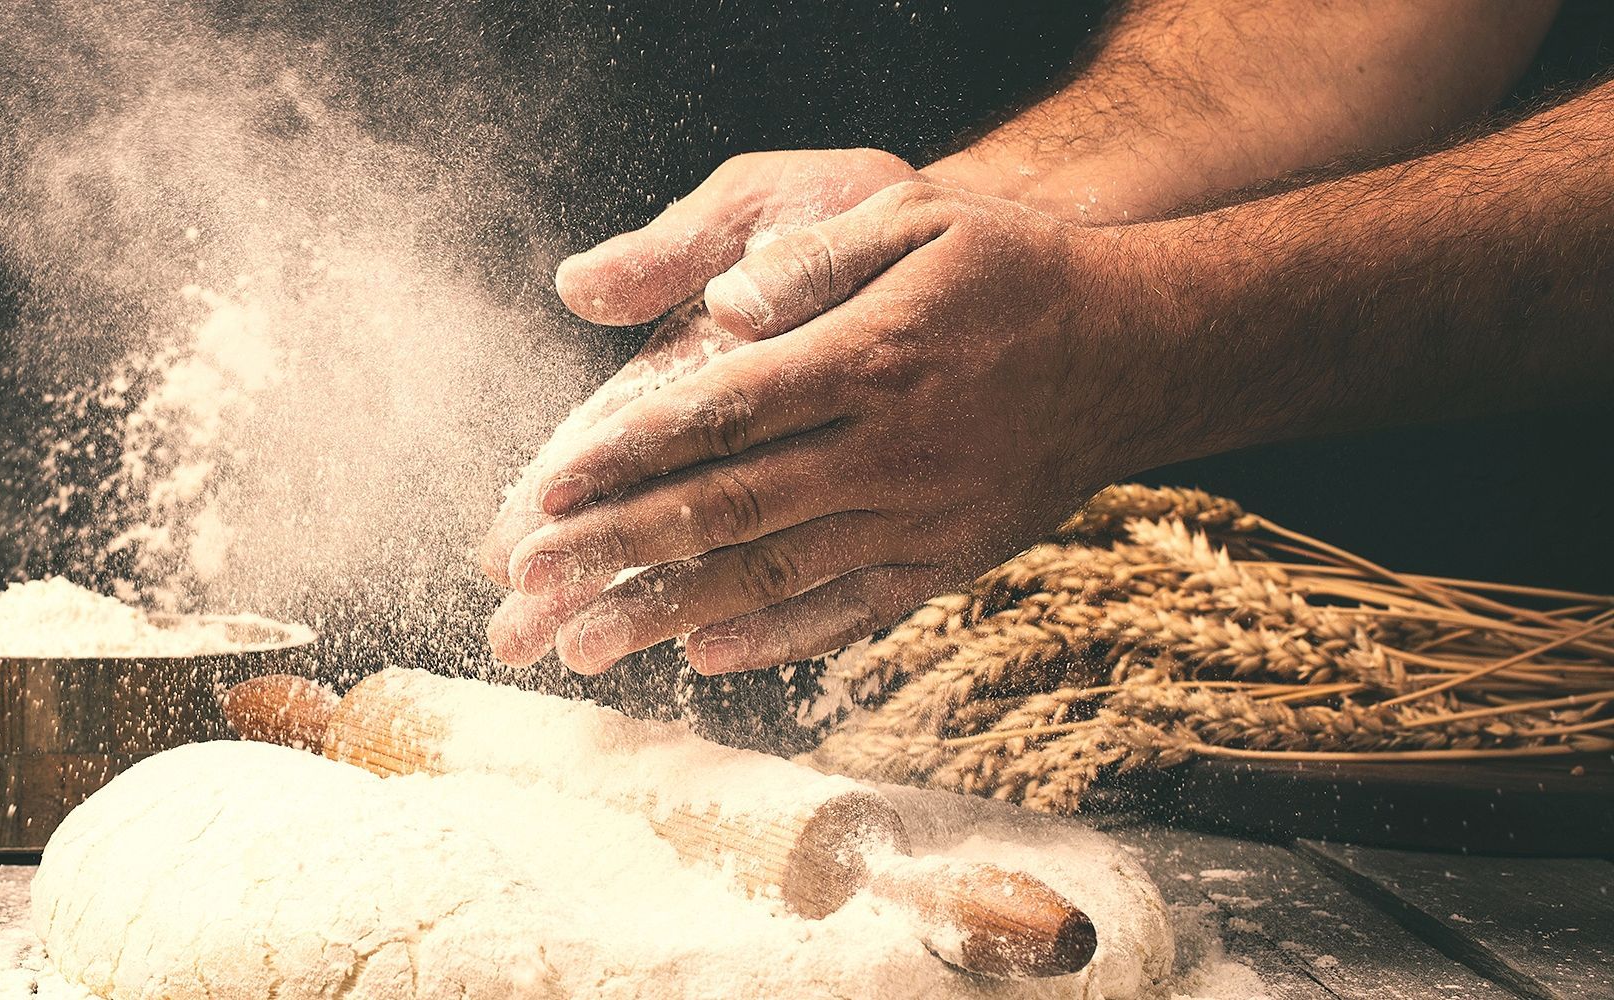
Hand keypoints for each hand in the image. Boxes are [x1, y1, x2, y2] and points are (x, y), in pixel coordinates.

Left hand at [485, 180, 1162, 674]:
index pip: (720, 412)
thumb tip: (720, 307)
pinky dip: (774, 639)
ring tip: (582, 644)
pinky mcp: (945, 561)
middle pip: (726, 507)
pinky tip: (703, 657)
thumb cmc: (1011, 270)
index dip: (626, 454)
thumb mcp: (920, 219)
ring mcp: (917, 517)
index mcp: (868, 358)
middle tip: (527, 583)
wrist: (1135, 349)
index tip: (546, 490)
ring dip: (668, 611)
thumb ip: (814, 262)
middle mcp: (887, 450)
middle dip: (615, 548)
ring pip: (773, 573)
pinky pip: (848, 613)